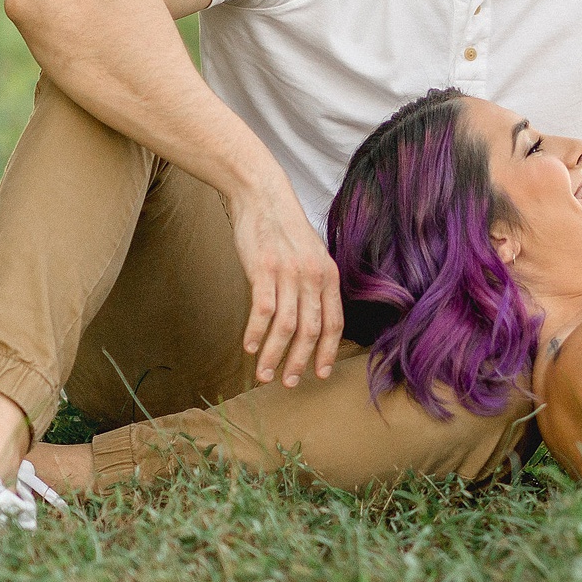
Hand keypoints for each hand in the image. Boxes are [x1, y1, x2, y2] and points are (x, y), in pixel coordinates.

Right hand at [231, 189, 344, 387]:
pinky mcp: (263, 269)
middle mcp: (313, 277)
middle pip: (310, 330)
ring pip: (285, 327)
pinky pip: (262, 311)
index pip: (334, 322)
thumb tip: (311, 319)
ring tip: (263, 375)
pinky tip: (248, 347)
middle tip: (289, 384)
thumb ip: (315, 285)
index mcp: (329, 276)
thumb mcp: (312, 255)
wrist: (264, 196)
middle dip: (300, 362)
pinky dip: (255, 333)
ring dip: (273, 356)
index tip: (320, 374)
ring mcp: (289, 273)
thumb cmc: (285, 229)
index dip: (327, 351)